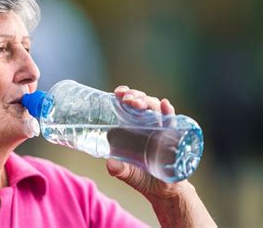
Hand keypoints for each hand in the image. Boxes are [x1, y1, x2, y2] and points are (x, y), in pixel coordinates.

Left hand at [107, 85, 188, 199]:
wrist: (163, 191)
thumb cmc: (142, 178)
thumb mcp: (127, 174)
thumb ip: (119, 169)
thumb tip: (110, 164)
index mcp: (133, 128)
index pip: (129, 106)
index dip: (125, 96)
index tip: (118, 93)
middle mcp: (147, 125)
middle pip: (142, 104)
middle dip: (135, 97)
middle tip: (127, 98)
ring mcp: (160, 130)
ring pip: (155, 109)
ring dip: (147, 102)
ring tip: (139, 103)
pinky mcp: (173, 137)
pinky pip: (171, 122)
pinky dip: (168, 113)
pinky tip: (165, 105)